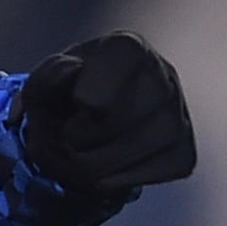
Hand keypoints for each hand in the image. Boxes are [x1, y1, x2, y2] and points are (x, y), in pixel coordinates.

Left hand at [19, 32, 195, 195]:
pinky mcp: (184, 151)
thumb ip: (52, 75)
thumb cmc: (62, 99)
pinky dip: (123, 178)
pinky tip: (106, 169)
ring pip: (145, 144)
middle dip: (86, 134)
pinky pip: (162, 170)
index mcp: (126, 48)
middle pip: (130, 110)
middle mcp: (161, 75)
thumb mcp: (43, 83)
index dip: (96, 86)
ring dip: (99, 162)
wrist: (78, 132)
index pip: (125, 55)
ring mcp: (177, 114)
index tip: (78, 103)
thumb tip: (73, 72)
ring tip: (81, 155)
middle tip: (70, 137)